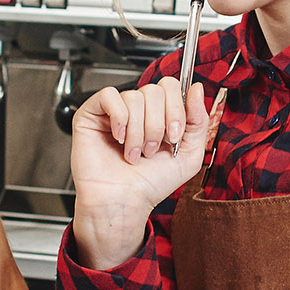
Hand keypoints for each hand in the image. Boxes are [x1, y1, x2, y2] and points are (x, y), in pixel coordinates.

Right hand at [69, 77, 213, 270]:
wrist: (124, 202)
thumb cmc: (150, 184)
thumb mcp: (189, 155)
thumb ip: (199, 121)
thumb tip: (196, 88)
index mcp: (158, 115)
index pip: (171, 87)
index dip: (176, 109)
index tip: (173, 137)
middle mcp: (137, 110)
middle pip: (154, 91)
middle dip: (157, 125)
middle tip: (150, 150)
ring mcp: (113, 111)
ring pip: (134, 97)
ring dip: (138, 132)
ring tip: (133, 153)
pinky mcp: (91, 114)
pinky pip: (109, 96)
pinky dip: (119, 118)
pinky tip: (118, 138)